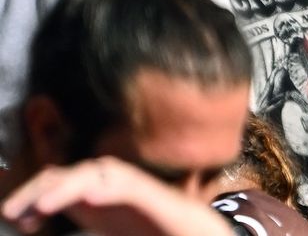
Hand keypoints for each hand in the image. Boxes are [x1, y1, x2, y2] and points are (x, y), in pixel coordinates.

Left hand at [1, 156, 230, 235]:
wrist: (193, 233)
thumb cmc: (151, 230)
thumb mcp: (105, 224)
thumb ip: (81, 215)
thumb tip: (38, 219)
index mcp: (98, 193)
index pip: (61, 181)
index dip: (32, 194)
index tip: (12, 216)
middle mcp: (113, 184)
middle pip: (70, 174)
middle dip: (37, 190)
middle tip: (12, 211)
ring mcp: (134, 188)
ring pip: (94, 175)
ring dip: (63, 188)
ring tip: (38, 207)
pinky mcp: (153, 196)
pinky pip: (126, 187)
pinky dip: (104, 190)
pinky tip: (86, 199)